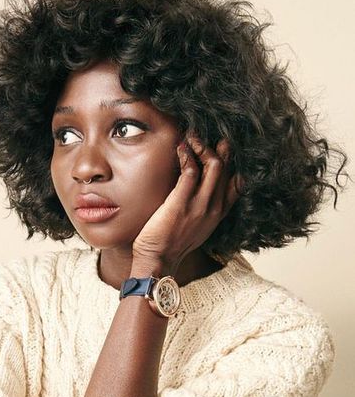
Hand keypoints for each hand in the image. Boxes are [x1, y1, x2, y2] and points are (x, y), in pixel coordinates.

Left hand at [132, 131, 243, 274]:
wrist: (158, 260)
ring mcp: (199, 206)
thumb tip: (198, 188)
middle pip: (227, 169)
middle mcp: (214, 208)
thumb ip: (203, 208)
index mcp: (218, 213)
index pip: (237, 182)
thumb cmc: (171, 242)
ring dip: (203, 147)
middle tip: (204, 135)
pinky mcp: (181, 203)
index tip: (222, 147)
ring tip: (192, 136)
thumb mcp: (196, 226)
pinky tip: (180, 147)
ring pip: (214, 166)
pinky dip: (187, 155)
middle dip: (218, 148)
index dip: (233, 162)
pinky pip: (190, 171)